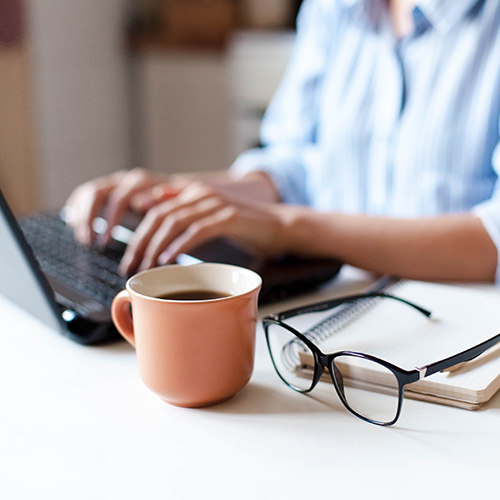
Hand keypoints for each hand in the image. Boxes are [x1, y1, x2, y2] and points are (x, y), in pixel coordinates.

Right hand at [64, 168, 170, 245]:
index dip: (110, 219)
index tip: (106, 241)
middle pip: (98, 193)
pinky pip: (83, 194)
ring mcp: (113, 183)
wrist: (175, 196)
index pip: (119, 197)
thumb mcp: (173, 207)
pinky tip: (74, 225)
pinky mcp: (104, 190)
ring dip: (82, 216)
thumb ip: (163, 201)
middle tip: (90, 242)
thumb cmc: (176, 207)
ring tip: (84, 240)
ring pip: (88, 193)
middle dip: (90, 218)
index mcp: (141, 182)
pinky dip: (76, 209)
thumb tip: (145, 202)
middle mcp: (124, 180)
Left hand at [119, 181, 286, 275]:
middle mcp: (199, 193)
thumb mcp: (209, 219)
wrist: (280, 225)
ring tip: (146, 266)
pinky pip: (196, 230)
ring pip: (173, 222)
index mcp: (192, 192)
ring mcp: (214, 203)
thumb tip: (156, 220)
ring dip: (155, 246)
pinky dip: (179, 245)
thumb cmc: (243, 228)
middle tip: (130, 266)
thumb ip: (185, 217)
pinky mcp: (228, 216)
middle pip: (158, 215)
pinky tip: (168, 259)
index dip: (137, 233)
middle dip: (140, 243)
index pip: (154, 209)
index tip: (129, 257)